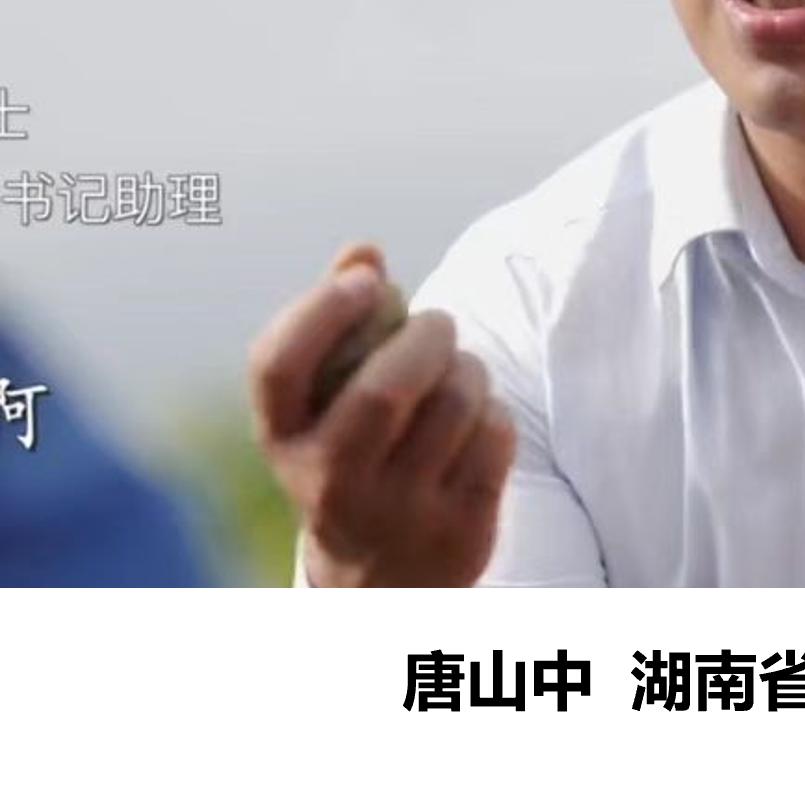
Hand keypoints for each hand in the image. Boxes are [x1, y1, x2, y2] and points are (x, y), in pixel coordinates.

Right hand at [248, 243, 515, 585]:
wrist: (382, 583)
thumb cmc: (356, 455)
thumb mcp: (328, 405)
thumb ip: (341, 324)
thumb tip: (363, 250)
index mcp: (285, 440)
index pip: (277, 369)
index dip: (320, 311)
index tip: (365, 281)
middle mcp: (331, 484)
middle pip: (383, 392)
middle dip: (426, 337)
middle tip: (439, 325)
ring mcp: (397, 513)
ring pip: (454, 407)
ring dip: (468, 370)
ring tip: (459, 376)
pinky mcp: (460, 528)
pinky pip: (496, 437)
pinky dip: (496, 412)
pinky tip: (477, 425)